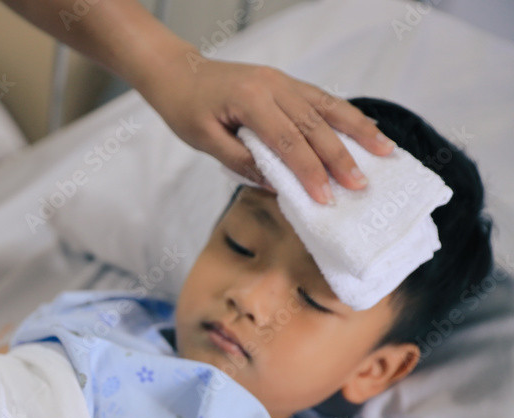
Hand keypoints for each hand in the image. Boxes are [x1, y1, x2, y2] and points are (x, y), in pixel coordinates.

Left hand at [139, 43, 395, 203]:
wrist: (179, 73)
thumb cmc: (186, 109)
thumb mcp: (205, 141)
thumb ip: (241, 161)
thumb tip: (278, 186)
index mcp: (250, 100)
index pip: (287, 142)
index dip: (309, 172)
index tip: (325, 198)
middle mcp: (273, 85)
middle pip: (314, 125)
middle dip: (339, 158)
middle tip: (360, 186)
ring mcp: (282, 81)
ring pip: (327, 107)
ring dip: (358, 131)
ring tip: (385, 151)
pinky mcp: (286, 82)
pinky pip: (321, 99)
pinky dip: (345, 115)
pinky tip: (366, 129)